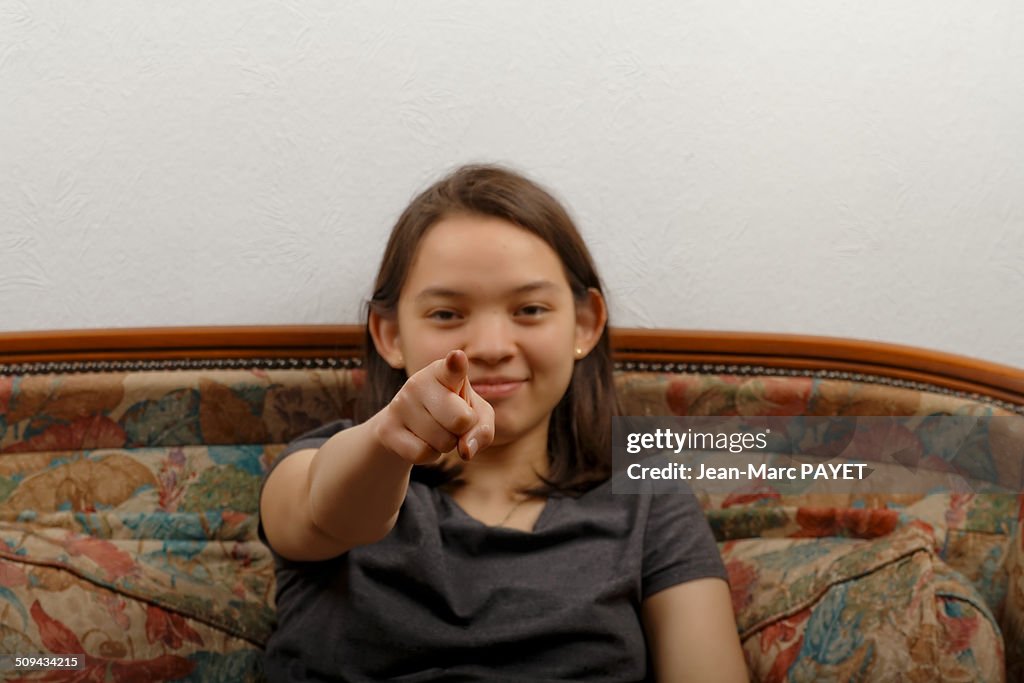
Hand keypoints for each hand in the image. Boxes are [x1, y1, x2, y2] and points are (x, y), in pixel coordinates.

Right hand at [372, 350, 494, 464]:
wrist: (407, 425)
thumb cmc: (452, 413)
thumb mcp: (476, 415)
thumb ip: (483, 428)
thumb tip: (466, 450)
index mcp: (443, 371)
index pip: (451, 368)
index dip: (456, 364)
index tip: (457, 357)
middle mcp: (419, 382)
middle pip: (461, 420)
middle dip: (463, 429)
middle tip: (453, 422)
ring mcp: (400, 404)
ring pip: (443, 441)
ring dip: (446, 444)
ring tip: (436, 430)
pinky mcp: (386, 429)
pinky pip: (423, 454)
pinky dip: (431, 455)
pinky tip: (422, 441)